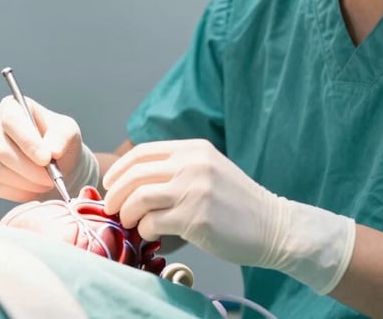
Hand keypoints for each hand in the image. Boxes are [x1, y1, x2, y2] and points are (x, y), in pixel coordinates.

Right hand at [0, 96, 93, 201]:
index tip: (47, 158)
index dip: (28, 142)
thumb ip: (62, 137)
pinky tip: (34, 188)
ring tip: (47, 182)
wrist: (54, 161)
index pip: (11, 121)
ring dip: (26, 182)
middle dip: (29, 168)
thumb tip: (52, 150)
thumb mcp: (68, 131)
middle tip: (50, 177)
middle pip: (2, 150)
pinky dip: (18, 191)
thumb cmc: (59, 140)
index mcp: (11, 106)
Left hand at [102, 139, 356, 293]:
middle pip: (135, 173)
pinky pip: (152, 222)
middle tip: (111, 208)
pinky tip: (151, 234)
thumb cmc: (237, 202)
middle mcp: (192, 164)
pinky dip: (144, 230)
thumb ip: (179, 167)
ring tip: (130, 223)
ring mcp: (194, 190)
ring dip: (126, 213)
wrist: (272, 225)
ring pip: (139, 197)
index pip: (142, 152)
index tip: (111, 185)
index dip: (120, 169)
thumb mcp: (210, 169)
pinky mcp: (196, 217)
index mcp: (194, 149)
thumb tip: (135, 179)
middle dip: (116, 193)